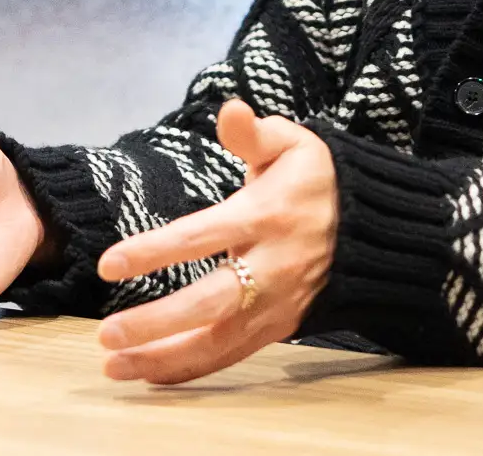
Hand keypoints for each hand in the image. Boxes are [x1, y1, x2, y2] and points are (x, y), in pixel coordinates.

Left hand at [93, 99, 337, 383]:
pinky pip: (231, 355)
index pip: (202, 236)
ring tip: (113, 365)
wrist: (375, 229)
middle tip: (107, 332)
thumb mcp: (292, 145)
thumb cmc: (317, 182)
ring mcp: (276, 303)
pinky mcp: (279, 327)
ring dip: (164, 358)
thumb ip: (253, 133)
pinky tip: (148, 373)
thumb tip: (229, 110)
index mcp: (267, 215)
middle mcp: (272, 266)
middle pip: (210, 302)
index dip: (155, 252)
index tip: (109, 264)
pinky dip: (190, 369)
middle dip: (157, 323)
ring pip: (217, 340)